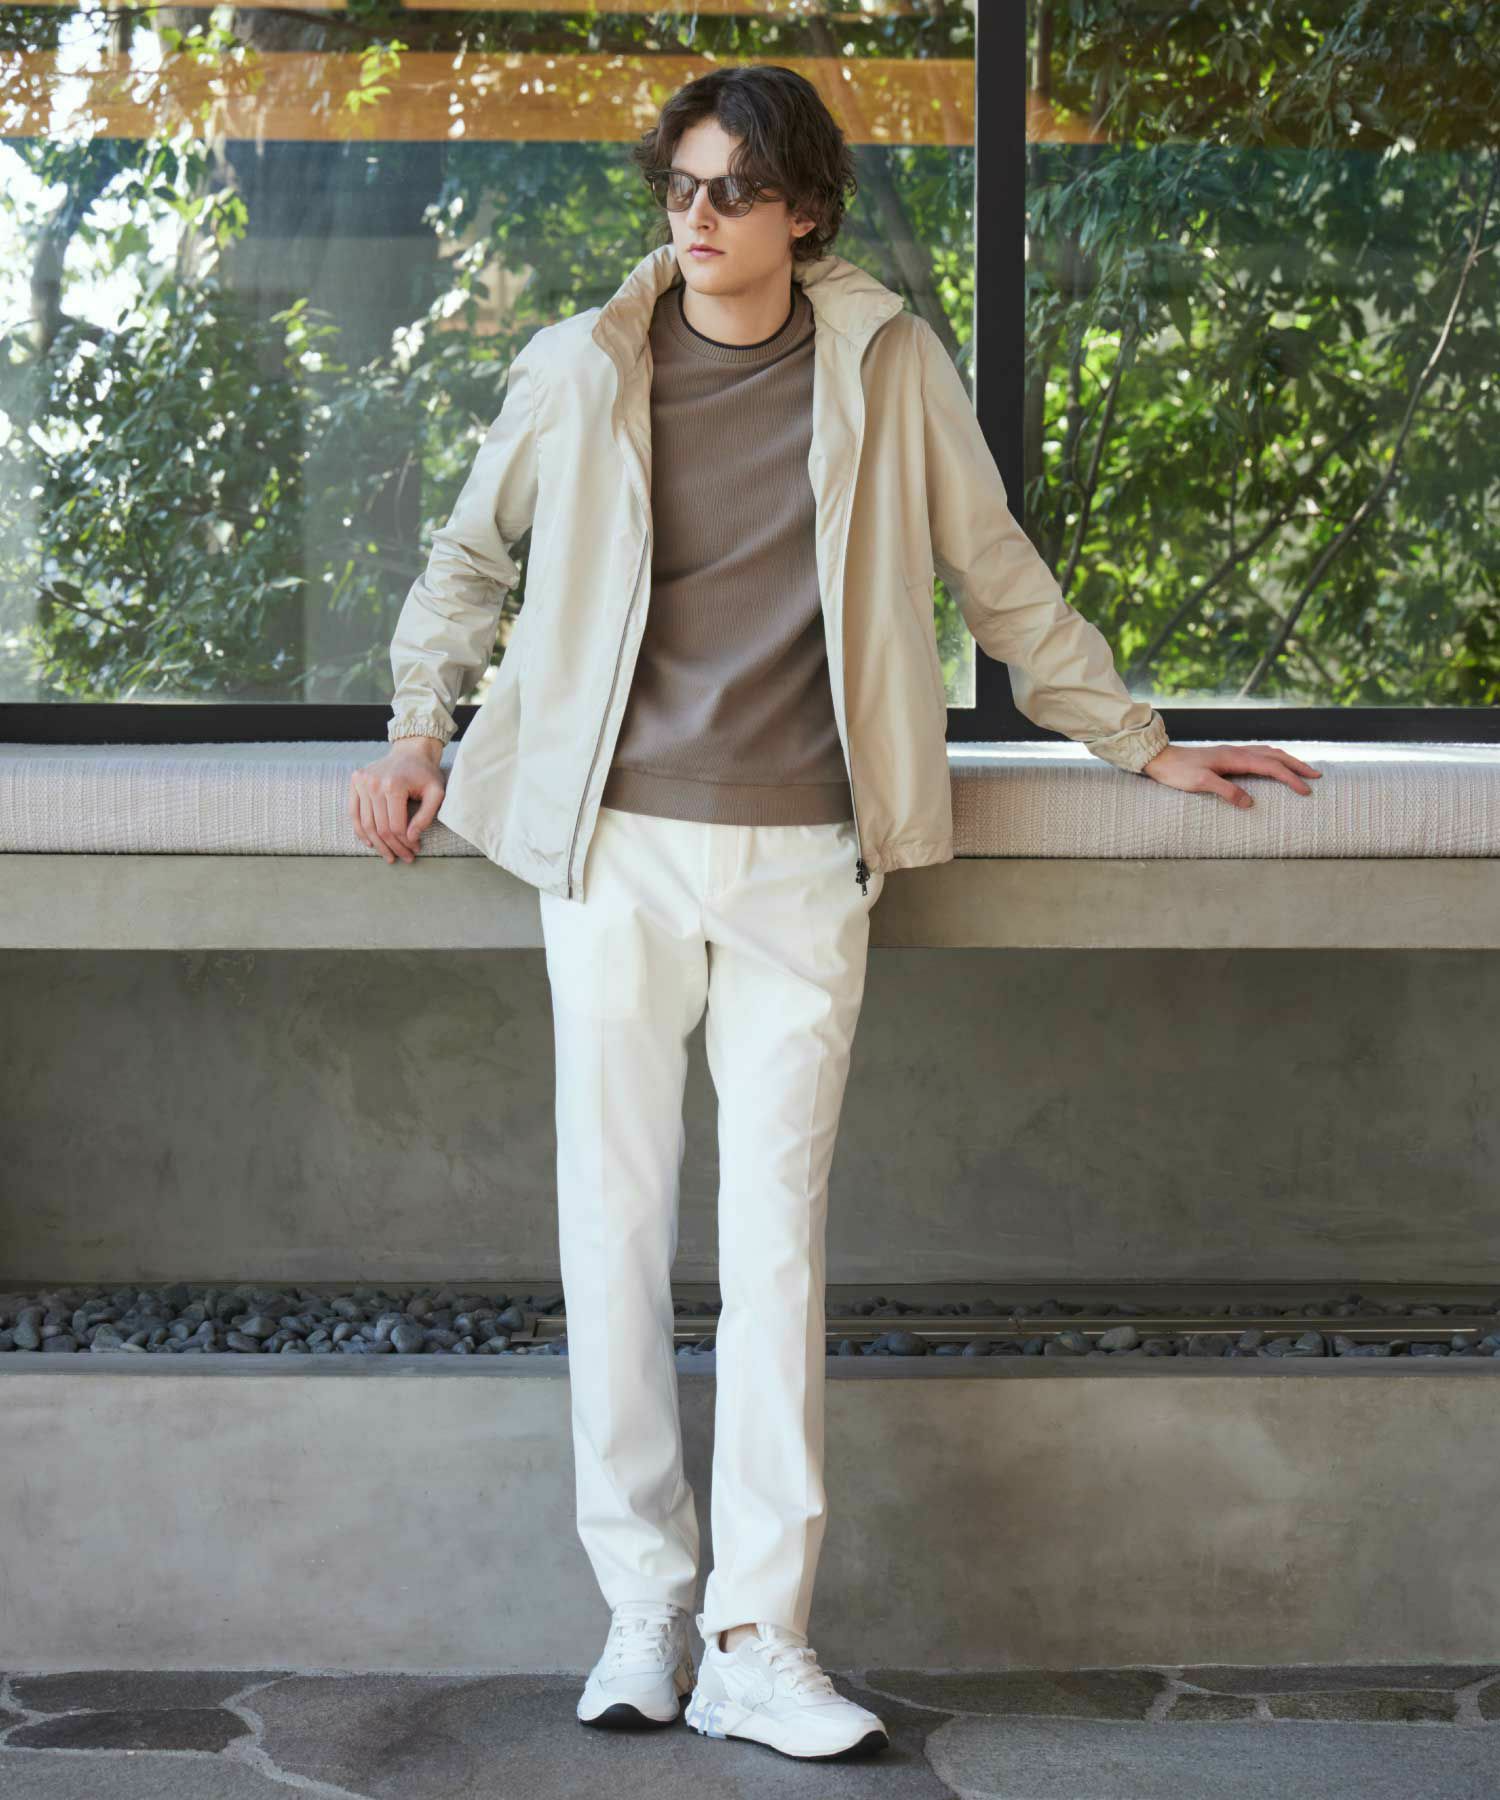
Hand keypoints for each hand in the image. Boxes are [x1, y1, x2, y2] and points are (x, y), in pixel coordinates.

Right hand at [349, 741, 446, 863]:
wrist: (411, 752)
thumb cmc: (426, 774)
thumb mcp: (436, 793)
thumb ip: (426, 816)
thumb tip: (411, 838)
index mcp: (394, 785)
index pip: (396, 826)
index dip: (406, 843)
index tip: (415, 849)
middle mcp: (374, 783)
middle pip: (380, 827)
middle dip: (393, 847)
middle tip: (404, 858)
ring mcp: (362, 782)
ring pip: (366, 824)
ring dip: (377, 844)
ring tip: (388, 856)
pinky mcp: (355, 781)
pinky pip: (354, 812)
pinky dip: (360, 830)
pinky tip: (370, 843)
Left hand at [1140, 742, 1322, 808]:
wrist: (1160, 758)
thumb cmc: (1178, 772)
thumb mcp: (1200, 783)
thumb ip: (1226, 791)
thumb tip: (1250, 803)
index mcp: (1235, 758)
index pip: (1272, 767)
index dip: (1291, 779)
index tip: (1306, 791)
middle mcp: (1237, 751)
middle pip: (1275, 755)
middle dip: (1297, 766)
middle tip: (1316, 776)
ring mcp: (1232, 752)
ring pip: (1268, 752)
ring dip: (1287, 760)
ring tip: (1301, 769)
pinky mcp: (1226, 756)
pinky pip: (1257, 754)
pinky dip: (1272, 758)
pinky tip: (1272, 764)